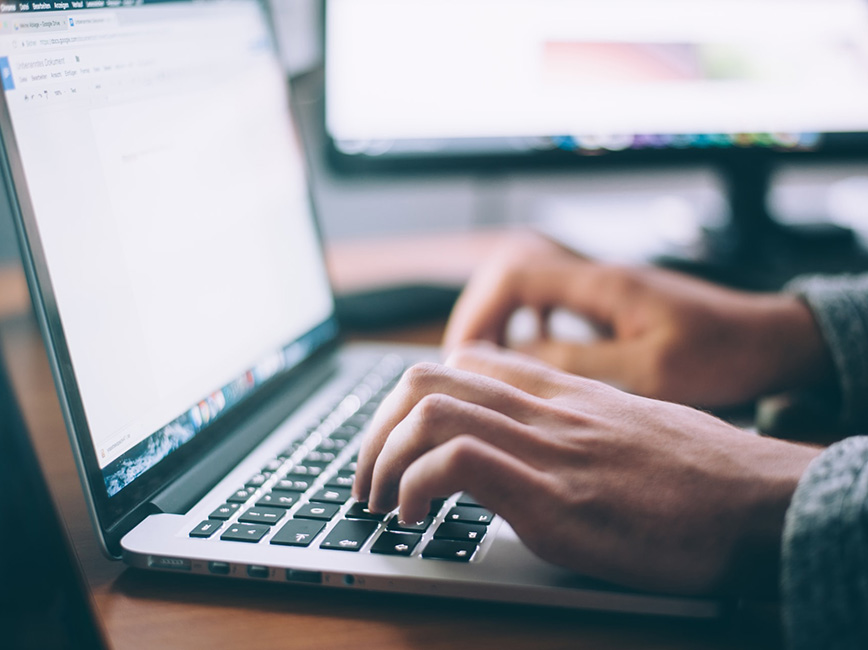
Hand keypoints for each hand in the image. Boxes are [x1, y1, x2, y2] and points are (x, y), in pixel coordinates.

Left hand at [354, 343, 820, 594]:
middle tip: (368, 477)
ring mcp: (546, 448)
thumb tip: (533, 443)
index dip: (410, 398)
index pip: (462, 362)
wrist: (759, 501)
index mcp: (559, 393)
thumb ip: (573, 424)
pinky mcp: (554, 497)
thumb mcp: (628, 427)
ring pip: (428, 410)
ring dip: (382, 458)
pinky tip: (414, 518)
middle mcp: (544, 409)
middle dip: (375, 429)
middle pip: (426, 378)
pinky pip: (456, 462)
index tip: (396, 440)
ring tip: (379, 501)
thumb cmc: (699, 474)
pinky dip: (415, 486)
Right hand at [444, 232, 832, 407]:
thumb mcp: (650, 371)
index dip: (479, 312)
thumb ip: (579, 362)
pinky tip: (528, 352)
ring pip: (526, 285)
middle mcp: (596, 276)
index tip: (465, 355)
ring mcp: (603, 287)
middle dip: (479, 314)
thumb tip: (516, 358)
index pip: (515, 274)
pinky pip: (550, 301)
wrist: (769, 340)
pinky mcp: (610, 303)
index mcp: (603, 284)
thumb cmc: (722, 354)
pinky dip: (526, 322)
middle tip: (465, 361)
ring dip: (500, 318)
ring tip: (486, 360)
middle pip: (510, 272)